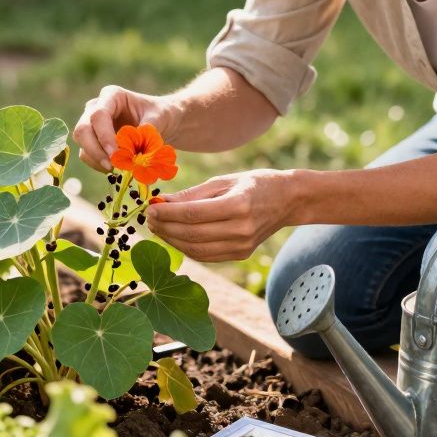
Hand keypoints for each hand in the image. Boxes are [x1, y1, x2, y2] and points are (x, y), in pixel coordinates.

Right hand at [74, 85, 177, 171]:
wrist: (162, 123)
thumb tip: (130, 150)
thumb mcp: (160, 118)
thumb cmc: (161, 115)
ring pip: (82, 144)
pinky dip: (99, 165)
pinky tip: (117, 168)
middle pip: (82, 130)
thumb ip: (146, 131)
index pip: (98, 115)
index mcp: (111, 96)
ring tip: (119, 169)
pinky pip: (87, 155)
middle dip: (95, 150)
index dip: (104, 136)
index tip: (116, 154)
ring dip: (98, 160)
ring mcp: (91, 124)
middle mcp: (96, 108)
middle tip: (113, 166)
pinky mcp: (93, 141)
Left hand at [146, 170, 295, 261]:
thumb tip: (161, 201)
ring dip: (172, 240)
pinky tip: (174, 236)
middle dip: (165, 227)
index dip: (167, 213)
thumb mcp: (224, 181)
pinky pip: (206, 255)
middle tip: (149, 218)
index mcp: (238, 205)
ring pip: (196, 250)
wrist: (288, 200)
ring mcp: (242, 246)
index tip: (150, 207)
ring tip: (157, 228)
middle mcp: (241, 229)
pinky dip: (186, 247)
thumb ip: (192, 194)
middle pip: (192, 234)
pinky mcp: (240, 254)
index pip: (193, 214)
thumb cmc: (254, 183)